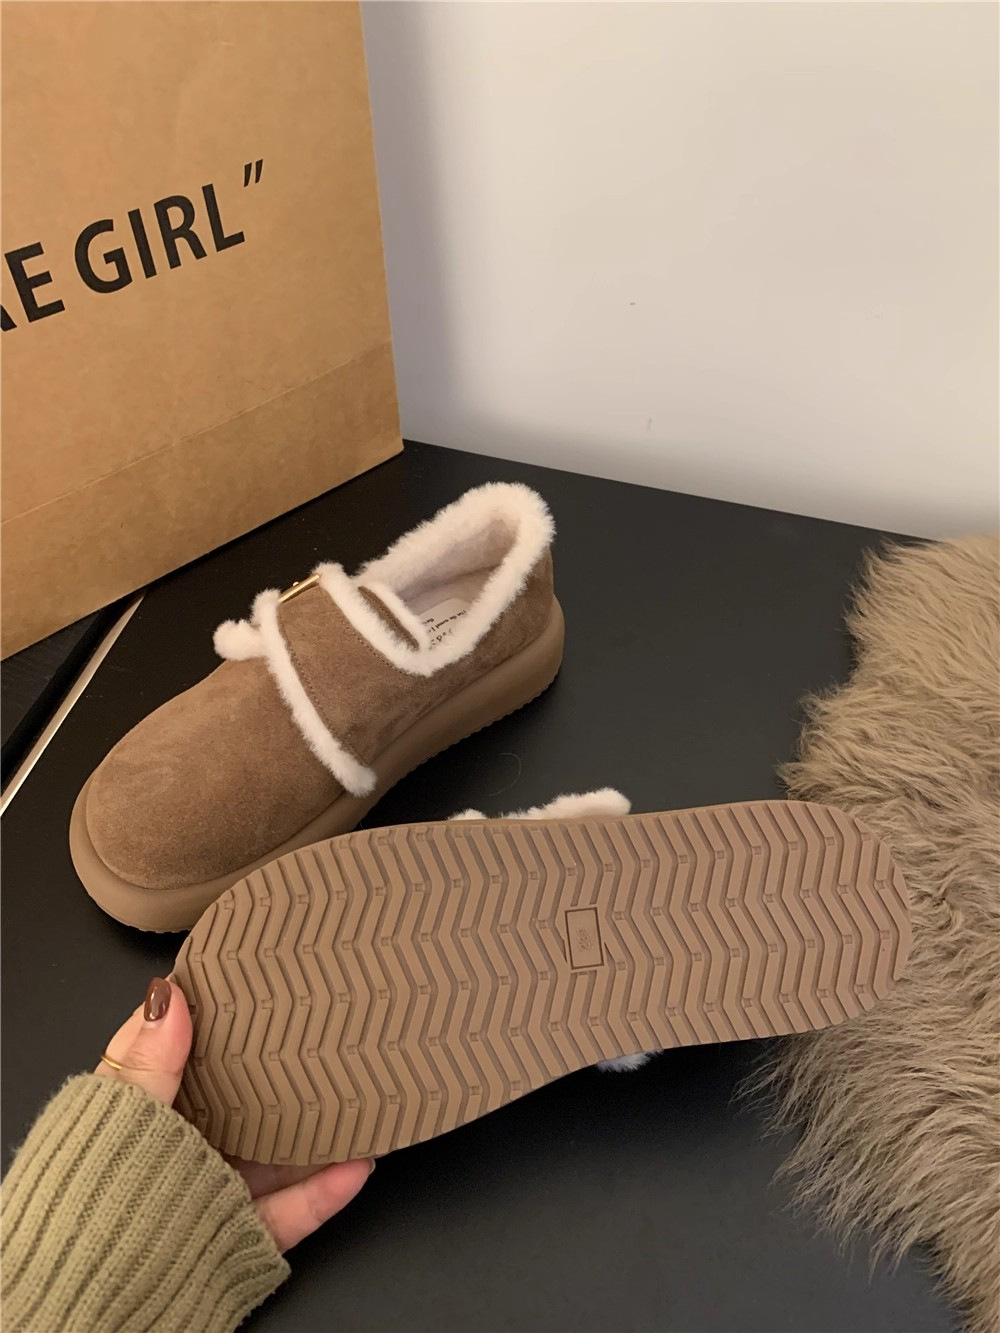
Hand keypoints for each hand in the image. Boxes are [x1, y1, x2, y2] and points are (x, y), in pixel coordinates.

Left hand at [95, 977, 372, 1251]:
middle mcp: (180, 1155)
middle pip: (243, 1108)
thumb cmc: (86, 1210)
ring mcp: (212, 1197)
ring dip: (317, 1135)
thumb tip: (169, 993)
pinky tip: (353, 1165)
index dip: (218, 1026)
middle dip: (283, 1081)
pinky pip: (290, 1212)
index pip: (185, 1058)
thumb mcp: (117, 1119)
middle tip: (326, 1045)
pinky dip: (324, 1192)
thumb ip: (148, 1060)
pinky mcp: (238, 1238)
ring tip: (357, 1101)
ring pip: (275, 1159)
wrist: (91, 1303)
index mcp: (142, 1117)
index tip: (258, 996)